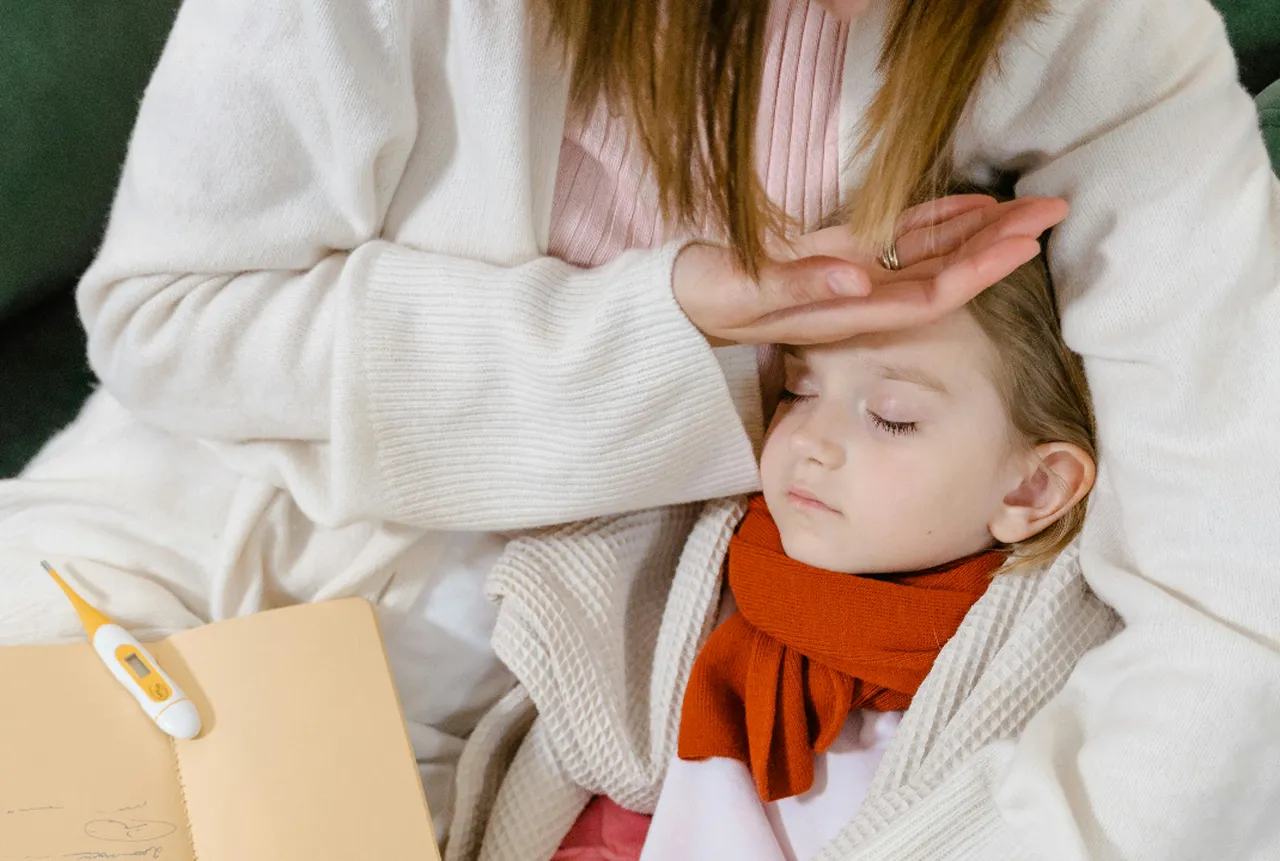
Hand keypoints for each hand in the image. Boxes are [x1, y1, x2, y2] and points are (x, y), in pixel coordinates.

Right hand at [673, 194, 1068, 346]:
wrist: (682, 304)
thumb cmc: (708, 299)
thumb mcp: (743, 293)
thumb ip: (797, 287)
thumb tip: (856, 279)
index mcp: (845, 309)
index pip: (926, 293)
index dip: (977, 270)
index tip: (1022, 246)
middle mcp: (860, 295)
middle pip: (944, 272)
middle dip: (998, 245)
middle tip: (1052, 212)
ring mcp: (853, 275)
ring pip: (929, 253)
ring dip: (980, 232)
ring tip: (1029, 207)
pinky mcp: (840, 255)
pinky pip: (899, 239)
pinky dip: (937, 221)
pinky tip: (973, 207)